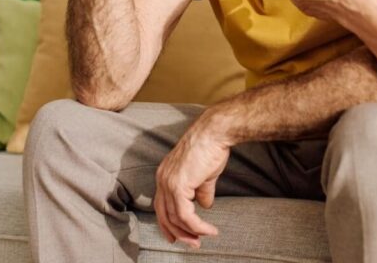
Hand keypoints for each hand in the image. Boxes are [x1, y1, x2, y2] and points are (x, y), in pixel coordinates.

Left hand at [154, 125, 228, 247]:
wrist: (215, 133)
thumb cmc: (211, 148)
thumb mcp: (205, 174)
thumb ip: (202, 191)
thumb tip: (206, 205)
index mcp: (165, 174)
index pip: (161, 205)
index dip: (169, 223)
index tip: (179, 235)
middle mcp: (162, 179)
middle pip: (164, 215)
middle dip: (179, 233)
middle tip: (193, 243)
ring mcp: (168, 182)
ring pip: (175, 217)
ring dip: (191, 231)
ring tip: (205, 236)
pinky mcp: (178, 186)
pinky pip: (185, 215)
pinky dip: (197, 226)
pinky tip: (208, 230)